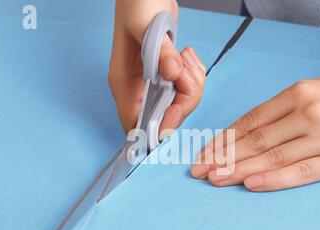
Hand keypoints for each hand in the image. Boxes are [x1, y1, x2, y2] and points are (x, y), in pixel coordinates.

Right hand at [108, 0, 205, 136]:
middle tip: (186, 71)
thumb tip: (173, 74)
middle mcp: (137, 88)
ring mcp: (152, 82)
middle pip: (165, 117)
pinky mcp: (166, 74)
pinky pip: (186, 88)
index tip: (177, 107)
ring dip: (192, 84)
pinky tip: (187, 55)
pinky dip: (194, 76)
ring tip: (185, 56)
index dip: (157, 126)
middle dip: (184, 98)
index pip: (136, 125)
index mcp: (124, 84)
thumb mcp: (146, 24)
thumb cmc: (137, 3)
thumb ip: (161, 52)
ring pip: (179, 103)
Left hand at [191, 65, 319, 190]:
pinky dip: (274, 179)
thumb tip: (246, 134)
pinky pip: (301, 171)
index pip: (250, 121)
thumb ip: (282, 111)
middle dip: (223, 157)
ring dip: (240, 170)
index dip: (224, 139)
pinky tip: (251, 184)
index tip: (204, 153)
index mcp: (298, 94)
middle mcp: (308, 113)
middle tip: (199, 171)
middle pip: (255, 140)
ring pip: (273, 157)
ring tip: (215, 179)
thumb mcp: (313, 91)